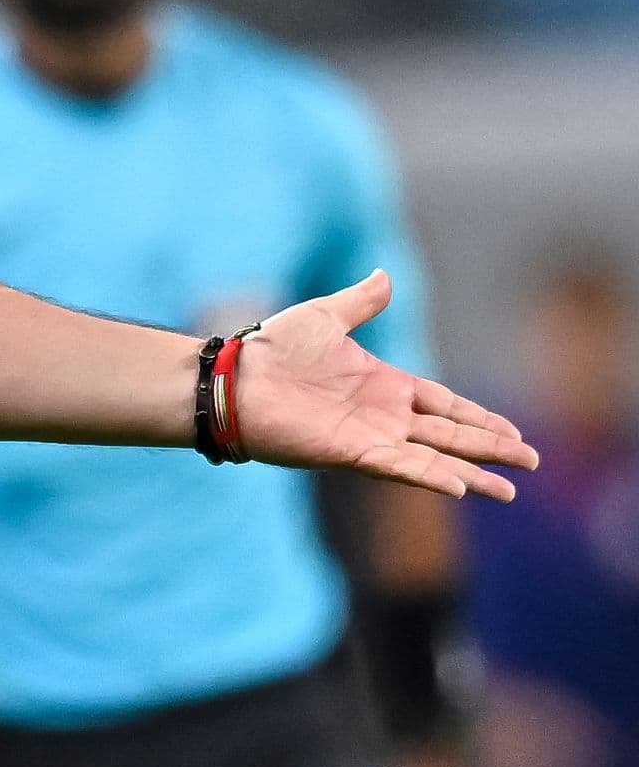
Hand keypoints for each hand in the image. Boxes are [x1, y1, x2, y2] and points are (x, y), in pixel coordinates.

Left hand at [236, 275, 535, 498]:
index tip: (512, 430)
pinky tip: (461, 487)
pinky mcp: (350, 452)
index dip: (479, 416)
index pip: (445, 404)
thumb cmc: (272, 350)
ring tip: (509, 490)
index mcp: (385, 385)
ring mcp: (369, 436)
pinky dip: (430, 476)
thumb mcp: (327, 316)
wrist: (235, 377)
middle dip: (492, 447)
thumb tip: (385, 275)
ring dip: (473, 473)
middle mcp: (383, 416)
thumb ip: (362, 302)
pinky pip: (400, 466)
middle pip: (452, 434)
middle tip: (531, 460)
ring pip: (435, 458)